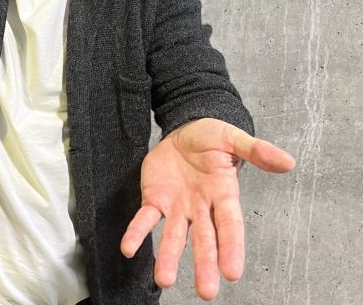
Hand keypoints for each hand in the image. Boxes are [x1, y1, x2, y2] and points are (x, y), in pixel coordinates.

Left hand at [120, 117, 294, 300]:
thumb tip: (288, 162)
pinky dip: (137, 233)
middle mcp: (201, 207)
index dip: (232, 247)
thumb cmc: (210, 137)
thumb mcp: (232, 137)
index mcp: (223, 194)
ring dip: (168, 257)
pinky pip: (145, 219)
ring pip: (173, 236)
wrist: (184, 129)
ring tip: (163, 280)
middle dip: (204, 264)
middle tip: (206, 292)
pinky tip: (128, 248)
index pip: (230, 225)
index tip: (233, 272)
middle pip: (204, 239)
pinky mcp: (155, 199)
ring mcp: (177, 207)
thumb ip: (256, 150)